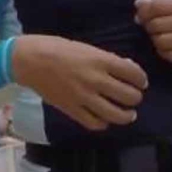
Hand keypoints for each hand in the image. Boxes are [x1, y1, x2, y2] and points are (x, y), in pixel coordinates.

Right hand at [12, 35, 147, 131]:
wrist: (29, 60)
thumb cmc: (58, 48)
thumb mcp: (87, 48)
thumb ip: (107, 60)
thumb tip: (128, 69)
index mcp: (100, 61)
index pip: (133, 74)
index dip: (141, 79)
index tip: (141, 82)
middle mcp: (95, 80)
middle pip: (129, 96)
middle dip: (136, 97)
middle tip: (134, 97)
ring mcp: (84, 97)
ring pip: (115, 114)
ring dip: (126, 115)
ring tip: (129, 114)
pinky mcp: (72, 110)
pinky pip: (95, 123)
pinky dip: (103, 123)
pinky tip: (105, 119)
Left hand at [134, 0, 171, 64]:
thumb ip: (159, 4)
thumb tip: (138, 4)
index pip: (156, 6)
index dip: (143, 12)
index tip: (141, 17)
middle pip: (156, 25)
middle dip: (149, 28)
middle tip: (151, 29)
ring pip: (161, 41)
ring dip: (155, 41)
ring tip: (159, 38)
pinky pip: (169, 55)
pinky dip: (163, 52)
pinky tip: (166, 48)